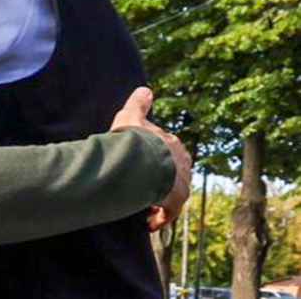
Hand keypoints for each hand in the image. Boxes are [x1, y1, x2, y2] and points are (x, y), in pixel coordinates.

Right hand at [109, 87, 191, 231]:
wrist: (142, 161)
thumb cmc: (135, 139)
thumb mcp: (131, 116)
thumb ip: (138, 104)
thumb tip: (146, 89)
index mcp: (172, 143)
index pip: (168, 151)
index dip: (156, 159)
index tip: (144, 166)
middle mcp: (181, 164)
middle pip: (173, 174)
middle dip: (160, 181)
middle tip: (143, 187)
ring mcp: (180, 184)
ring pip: (172, 195)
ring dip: (160, 201)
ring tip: (144, 208)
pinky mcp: (176, 202)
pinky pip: (169, 213)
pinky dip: (160, 218)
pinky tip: (149, 224)